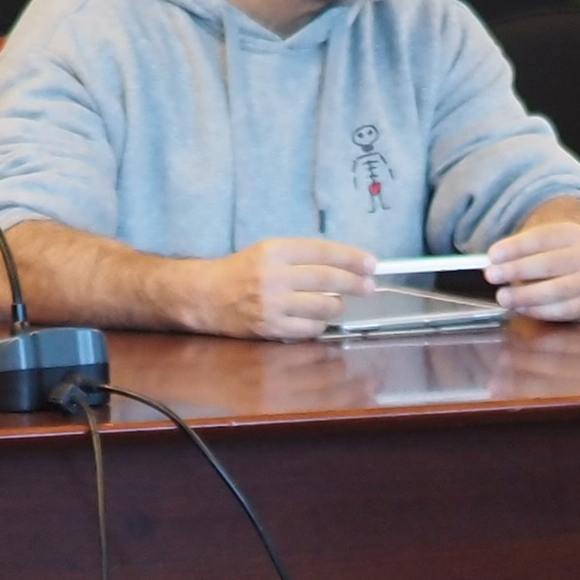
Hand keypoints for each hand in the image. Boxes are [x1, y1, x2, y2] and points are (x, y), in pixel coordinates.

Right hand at [200, 234, 379, 338]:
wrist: (207, 296)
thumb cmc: (243, 271)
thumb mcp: (269, 250)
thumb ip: (303, 255)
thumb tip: (347, 264)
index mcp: (276, 250)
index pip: (324, 252)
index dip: (352, 258)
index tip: (372, 264)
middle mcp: (274, 275)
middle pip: (328, 279)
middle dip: (355, 283)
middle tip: (369, 287)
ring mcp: (273, 304)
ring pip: (324, 307)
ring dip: (336, 306)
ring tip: (336, 304)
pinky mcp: (271, 328)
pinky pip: (310, 329)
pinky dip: (319, 325)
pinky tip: (315, 320)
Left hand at [480, 200, 579, 320]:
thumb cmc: (553, 256)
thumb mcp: (540, 244)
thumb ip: (518, 252)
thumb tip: (491, 264)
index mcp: (572, 233)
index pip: (541, 238)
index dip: (515, 247)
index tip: (492, 255)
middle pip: (548, 263)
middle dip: (517, 269)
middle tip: (491, 275)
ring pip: (555, 290)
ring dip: (525, 294)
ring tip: (502, 296)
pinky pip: (560, 310)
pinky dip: (537, 310)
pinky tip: (519, 308)